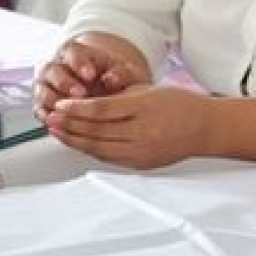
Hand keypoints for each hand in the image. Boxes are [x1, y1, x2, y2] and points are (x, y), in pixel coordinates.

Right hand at [34, 40, 146, 114]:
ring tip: (71, 112)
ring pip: (42, 90)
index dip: (79, 63)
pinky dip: (49, 117)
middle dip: (64, 82)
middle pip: (51, 70)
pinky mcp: (43, 105)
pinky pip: (40, 110)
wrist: (107, 91)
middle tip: (80, 94)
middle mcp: (56, 67)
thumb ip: (120, 74)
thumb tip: (112, 79)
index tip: (90, 74)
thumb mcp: (123, 74)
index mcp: (75, 53)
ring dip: (55, 101)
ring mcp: (46, 86)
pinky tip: (62, 124)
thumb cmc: (115, 80)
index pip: (72, 52)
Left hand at [44, 85, 209, 168]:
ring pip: (98, 147)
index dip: (77, 109)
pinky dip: (91, 150)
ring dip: (74, 140)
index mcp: (145, 108)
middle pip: (96, 131)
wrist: (205, 128)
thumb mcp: (150, 91)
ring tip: (58, 132)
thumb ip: (118, 97)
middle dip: (69, 125)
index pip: (102, 110)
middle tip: (50, 119)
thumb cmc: (180, 106)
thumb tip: (85, 103)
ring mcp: (142, 151)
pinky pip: (109, 158)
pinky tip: (79, 143)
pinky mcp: (141, 164)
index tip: (61, 105)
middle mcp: (143, 132)